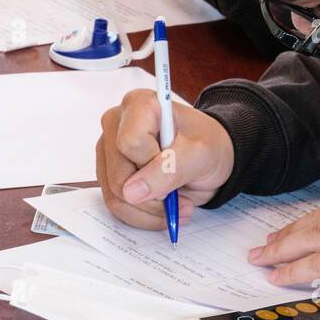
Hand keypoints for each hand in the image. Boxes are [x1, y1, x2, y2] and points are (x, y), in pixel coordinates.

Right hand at [96, 90, 234, 230]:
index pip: (131, 143)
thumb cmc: (207, 145)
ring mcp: (109, 149)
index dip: (154, 165)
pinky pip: (115, 204)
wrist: (210, 155)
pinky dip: (142, 214)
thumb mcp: (200, 155)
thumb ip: (169, 170)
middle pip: (118, 176)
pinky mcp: (109, 171)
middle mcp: (116, 124)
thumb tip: (132, 192)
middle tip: (182, 201)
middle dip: (153, 198)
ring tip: (177, 205)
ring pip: (114, 196)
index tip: (177, 168)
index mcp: (139, 105)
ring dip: (149, 211)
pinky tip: (164, 208)